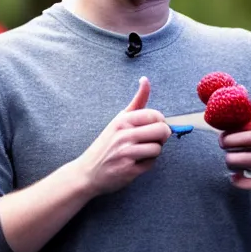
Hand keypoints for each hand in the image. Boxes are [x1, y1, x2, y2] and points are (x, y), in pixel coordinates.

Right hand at [76, 77, 170, 196]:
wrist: (88, 172)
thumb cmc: (107, 143)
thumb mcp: (119, 119)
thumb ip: (137, 101)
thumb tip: (145, 79)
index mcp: (123, 120)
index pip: (155, 115)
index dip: (159, 122)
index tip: (151, 127)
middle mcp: (124, 135)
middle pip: (162, 131)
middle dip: (161, 137)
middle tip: (150, 140)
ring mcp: (126, 153)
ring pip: (158, 148)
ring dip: (153, 152)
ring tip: (140, 152)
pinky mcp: (129, 170)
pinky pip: (151, 164)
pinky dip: (146, 164)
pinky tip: (135, 163)